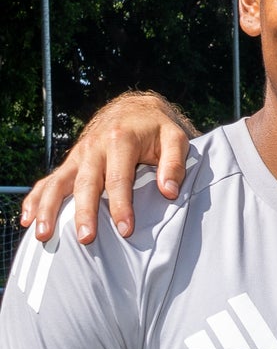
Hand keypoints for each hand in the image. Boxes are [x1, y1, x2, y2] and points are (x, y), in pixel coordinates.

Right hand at [20, 92, 192, 245]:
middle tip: (86, 238)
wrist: (134, 110)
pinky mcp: (71, 163)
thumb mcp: (175, 139)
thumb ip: (174, 164)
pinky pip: (49, 181)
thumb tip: (169, 191)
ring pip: (59, 183)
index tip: (126, 230)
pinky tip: (28, 218)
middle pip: (86, 184)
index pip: (119, 179)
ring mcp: (79, 156)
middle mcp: (94, 148)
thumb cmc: (156, 128)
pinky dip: (36, 199)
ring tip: (43, 233)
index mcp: (120, 140)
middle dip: (84, 212)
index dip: (122, 206)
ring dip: (49, 208)